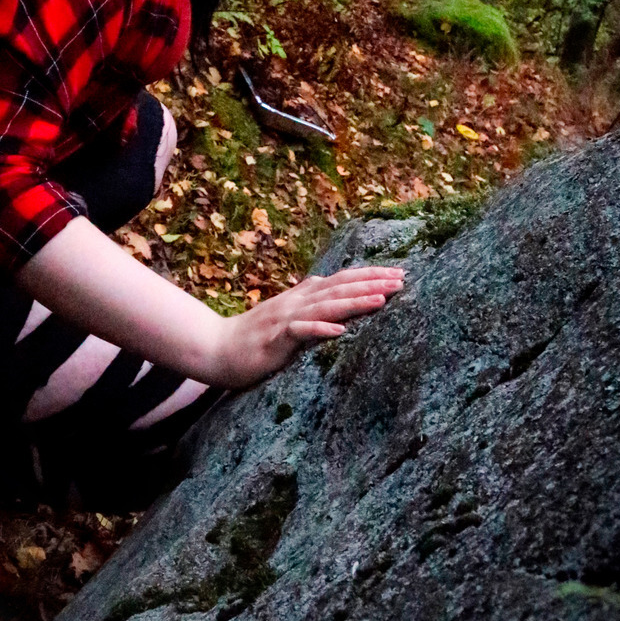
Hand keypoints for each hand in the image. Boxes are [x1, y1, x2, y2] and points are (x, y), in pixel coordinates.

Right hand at [206, 265, 404, 388]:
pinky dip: (320, 330)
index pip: (342, 280)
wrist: (218, 347)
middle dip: (372, 283)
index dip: (370, 275)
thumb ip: (308, 299)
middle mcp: (297, 301)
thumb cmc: (255, 335)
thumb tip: (328, 283)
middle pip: (339, 288)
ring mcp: (285, 318)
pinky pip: (300, 333)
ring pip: (325, 307)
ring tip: (382, 299)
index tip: (399, 273)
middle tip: (401, 280)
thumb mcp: (287, 313)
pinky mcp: (274, 339)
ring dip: (354, 302)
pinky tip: (340, 332)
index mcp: (303, 296)